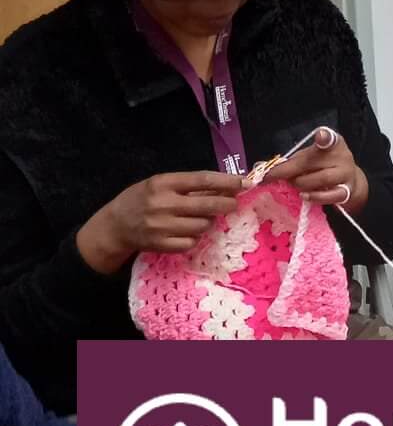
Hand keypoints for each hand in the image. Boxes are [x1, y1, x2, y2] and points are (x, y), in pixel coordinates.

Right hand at [76, 171, 244, 273]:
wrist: (114, 226)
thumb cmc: (141, 199)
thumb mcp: (160, 183)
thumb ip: (188, 184)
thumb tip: (224, 186)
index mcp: (164, 183)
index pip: (202, 180)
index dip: (226, 182)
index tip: (244, 182)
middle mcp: (163, 204)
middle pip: (208, 205)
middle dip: (228, 203)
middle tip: (234, 203)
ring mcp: (162, 226)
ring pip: (203, 225)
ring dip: (209, 221)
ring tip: (203, 217)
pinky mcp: (161, 245)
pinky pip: (192, 242)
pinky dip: (195, 237)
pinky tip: (189, 232)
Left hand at [271, 128, 368, 211]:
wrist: (349, 181)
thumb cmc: (324, 166)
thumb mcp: (311, 157)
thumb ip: (295, 160)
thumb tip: (269, 168)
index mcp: (333, 143)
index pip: (329, 138)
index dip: (324, 137)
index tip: (320, 136)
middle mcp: (342, 156)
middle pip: (314, 161)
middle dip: (290, 169)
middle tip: (274, 175)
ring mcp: (345, 174)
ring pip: (322, 179)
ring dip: (300, 183)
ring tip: (292, 184)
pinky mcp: (347, 192)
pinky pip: (330, 196)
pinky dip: (315, 197)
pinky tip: (304, 196)